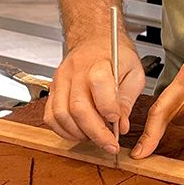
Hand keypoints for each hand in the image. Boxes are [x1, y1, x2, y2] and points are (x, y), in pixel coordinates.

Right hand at [45, 29, 145, 151]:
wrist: (94, 39)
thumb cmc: (115, 55)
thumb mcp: (133, 72)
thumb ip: (127, 100)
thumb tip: (120, 126)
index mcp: (99, 63)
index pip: (98, 85)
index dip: (108, 108)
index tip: (117, 122)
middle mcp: (75, 72)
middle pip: (78, 108)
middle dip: (95, 133)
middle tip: (109, 145)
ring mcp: (60, 80)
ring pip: (61, 115)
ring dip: (79, 134)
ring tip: (95, 138)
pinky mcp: (52, 89)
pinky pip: (50, 116)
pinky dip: (63, 130)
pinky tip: (79, 133)